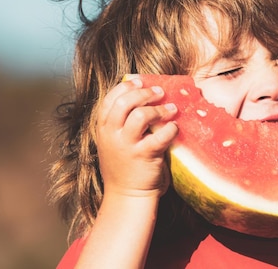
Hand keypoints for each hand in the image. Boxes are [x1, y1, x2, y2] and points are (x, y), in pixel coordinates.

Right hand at [95, 77, 178, 198]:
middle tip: (159, 92)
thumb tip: (142, 95)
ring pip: (140, 116)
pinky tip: (175, 128)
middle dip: (144, 93)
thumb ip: (121, 122)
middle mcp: (111, 135)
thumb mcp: (113, 141)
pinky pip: (159, 137)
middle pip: (125, 102)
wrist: (127, 196)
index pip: (110, 99)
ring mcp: (126, 146)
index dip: (126, 86)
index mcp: (103, 129)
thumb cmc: (125, 165)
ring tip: (171, 109)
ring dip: (159, 109)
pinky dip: (170, 129)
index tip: (140, 81)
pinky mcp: (143, 157)